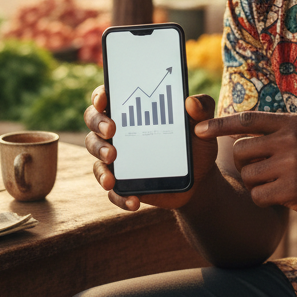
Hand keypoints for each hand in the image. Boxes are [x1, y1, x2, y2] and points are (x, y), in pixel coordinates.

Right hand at [84, 85, 220, 211]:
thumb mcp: (202, 124)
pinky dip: (120, 196)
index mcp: (133, 111)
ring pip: (96, 155)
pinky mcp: (123, 184)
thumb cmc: (195, 143)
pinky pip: (112, 191)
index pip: (107, 97)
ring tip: (112, 167)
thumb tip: (190, 102)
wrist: (199, 179)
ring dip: (101, 161)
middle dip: (98, 124)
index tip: (104, 100)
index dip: (100, 96)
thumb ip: (202, 108)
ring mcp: (118, 159)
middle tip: (112, 131)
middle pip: (94, 122)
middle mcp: (119, 133)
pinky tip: (134, 201)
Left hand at [196, 112, 296, 226]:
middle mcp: (291, 138)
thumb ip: (277, 133)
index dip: (218, 125)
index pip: (246, 120)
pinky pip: (258, 196)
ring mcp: (293, 163)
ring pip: (248, 176)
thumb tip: (237, 132)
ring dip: (258, 185)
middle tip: (265, 173)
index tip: (197, 130)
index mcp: (292, 123)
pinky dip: (264, 200)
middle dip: (245, 166)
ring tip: (281, 185)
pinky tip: (284, 198)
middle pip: (240, 151)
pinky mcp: (293, 188)